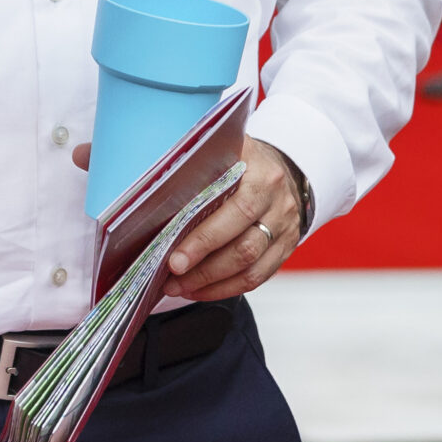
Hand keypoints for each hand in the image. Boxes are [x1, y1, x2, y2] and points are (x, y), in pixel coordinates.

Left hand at [164, 138, 304, 300]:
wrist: (281, 170)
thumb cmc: (241, 160)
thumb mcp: (224, 151)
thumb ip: (200, 167)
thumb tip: (157, 191)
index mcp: (263, 177)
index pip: (236, 213)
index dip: (204, 240)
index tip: (175, 259)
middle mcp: (279, 205)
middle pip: (244, 248)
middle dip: (204, 270)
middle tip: (172, 279)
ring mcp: (285, 230)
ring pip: (251, 269)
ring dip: (212, 284)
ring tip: (180, 288)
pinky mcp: (285, 250)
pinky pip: (258, 278)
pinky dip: (227, 288)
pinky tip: (201, 289)